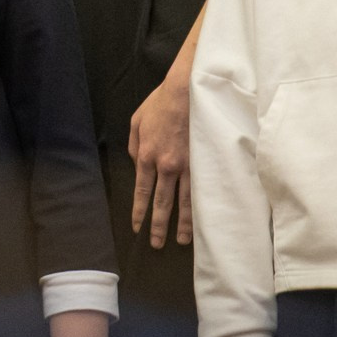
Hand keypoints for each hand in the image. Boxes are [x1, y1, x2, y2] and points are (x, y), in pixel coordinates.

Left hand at [127, 52, 195, 249]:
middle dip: (159, 225)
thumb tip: (137, 165)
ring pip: (184, 201)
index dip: (140, 211)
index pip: (142, 191)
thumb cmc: (159, 104)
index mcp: (145, 155)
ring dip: (183, 223)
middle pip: (162, 202)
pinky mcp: (201, 162)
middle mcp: (164, 165)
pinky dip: (200, 207)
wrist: (185, 92)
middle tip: (157, 244)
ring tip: (182, 241)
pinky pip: (200, 189)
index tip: (138, 227)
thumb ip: (133, 146)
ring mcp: (185, 165)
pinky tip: (203, 220)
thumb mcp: (136, 122)